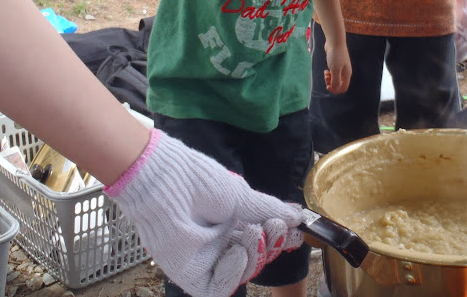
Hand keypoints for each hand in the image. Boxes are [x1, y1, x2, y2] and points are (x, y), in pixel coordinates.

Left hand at [106, 130, 304, 296]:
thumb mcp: (241, 195)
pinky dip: (233, 273)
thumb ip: (269, 209)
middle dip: (271, 244)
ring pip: (242, 273)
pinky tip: (236, 252)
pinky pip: (218, 287)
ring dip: (255, 254)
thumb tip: (296, 215)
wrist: (167, 183)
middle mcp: (218, 241)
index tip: (299, 230)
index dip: (279, 236)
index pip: (261, 236)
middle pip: (255, 257)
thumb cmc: (198, 181)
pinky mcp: (191, 275)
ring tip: (252, 232)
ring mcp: (205, 259)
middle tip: (276, 227)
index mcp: (229, 220)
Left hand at [323, 41, 351, 93]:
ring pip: (335, 78)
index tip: (328, 86)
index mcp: (347, 74)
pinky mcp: (336, 63)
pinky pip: (333, 73)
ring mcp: (341, 67)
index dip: (336, 90)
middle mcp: (345, 72)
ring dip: (329, 79)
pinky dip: (329, 73)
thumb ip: (335, 81)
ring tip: (325, 74)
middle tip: (326, 78)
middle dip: (331, 83)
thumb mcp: (335, 70)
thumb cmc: (335, 56)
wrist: (335, 42)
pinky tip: (325, 70)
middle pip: (339, 84)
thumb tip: (335, 89)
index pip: (343, 88)